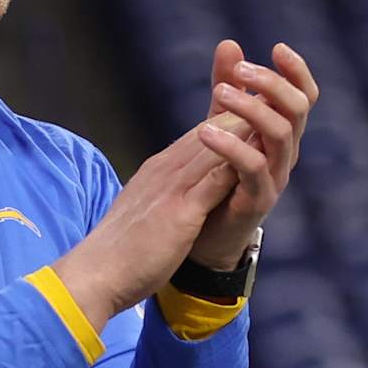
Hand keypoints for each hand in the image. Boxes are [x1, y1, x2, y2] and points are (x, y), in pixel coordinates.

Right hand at [53, 112, 254, 331]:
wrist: (94, 275)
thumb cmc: (116, 254)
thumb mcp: (141, 216)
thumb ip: (158, 201)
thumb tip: (168, 200)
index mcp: (156, 175)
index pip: (196, 139)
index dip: (224, 121)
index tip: (249, 108)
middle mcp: (164, 173)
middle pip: (207, 133)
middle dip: (240, 111)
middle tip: (271, 92)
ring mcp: (171, 189)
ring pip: (213, 147)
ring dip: (244, 127)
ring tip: (273, 110)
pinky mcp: (179, 211)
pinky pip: (214, 180)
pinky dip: (237, 160)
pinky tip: (261, 152)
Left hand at [187, 40, 319, 268]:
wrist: (206, 236)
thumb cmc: (217, 177)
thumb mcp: (221, 126)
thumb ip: (227, 89)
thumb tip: (229, 43)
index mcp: (281, 133)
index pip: (304, 96)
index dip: (297, 71)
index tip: (278, 48)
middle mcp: (285, 153)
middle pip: (297, 109)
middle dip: (271, 84)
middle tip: (240, 71)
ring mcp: (275, 177)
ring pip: (280, 135)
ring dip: (251, 109)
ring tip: (219, 94)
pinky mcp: (258, 200)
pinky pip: (253, 168)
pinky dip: (231, 146)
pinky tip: (204, 132)